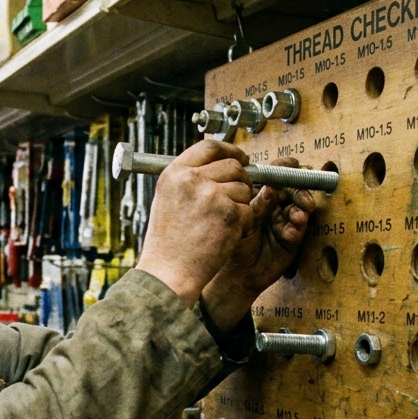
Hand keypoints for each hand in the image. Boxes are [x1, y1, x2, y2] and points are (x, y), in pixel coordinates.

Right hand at [136, 140, 254, 306]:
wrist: (169, 272)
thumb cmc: (168, 242)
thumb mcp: (168, 199)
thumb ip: (190, 179)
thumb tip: (218, 164)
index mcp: (175, 173)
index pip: (209, 146)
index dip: (230, 150)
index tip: (240, 158)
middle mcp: (192, 179)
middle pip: (233, 165)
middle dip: (241, 179)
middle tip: (236, 196)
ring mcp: (212, 196)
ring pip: (244, 188)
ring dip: (241, 203)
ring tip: (222, 222)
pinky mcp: (229, 214)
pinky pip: (249, 209)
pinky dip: (244, 222)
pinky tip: (226, 233)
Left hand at [200, 156, 315, 330]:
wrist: (233, 276)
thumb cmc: (228, 244)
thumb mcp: (240, 221)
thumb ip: (255, 205)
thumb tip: (270, 187)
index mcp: (258, 196)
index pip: (274, 176)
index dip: (284, 169)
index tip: (292, 165)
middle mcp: (273, 206)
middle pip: (292, 187)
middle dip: (299, 187)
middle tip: (301, 189)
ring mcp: (283, 220)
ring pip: (299, 205)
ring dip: (302, 204)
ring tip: (299, 211)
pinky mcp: (292, 238)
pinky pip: (299, 227)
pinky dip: (298, 224)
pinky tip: (293, 227)